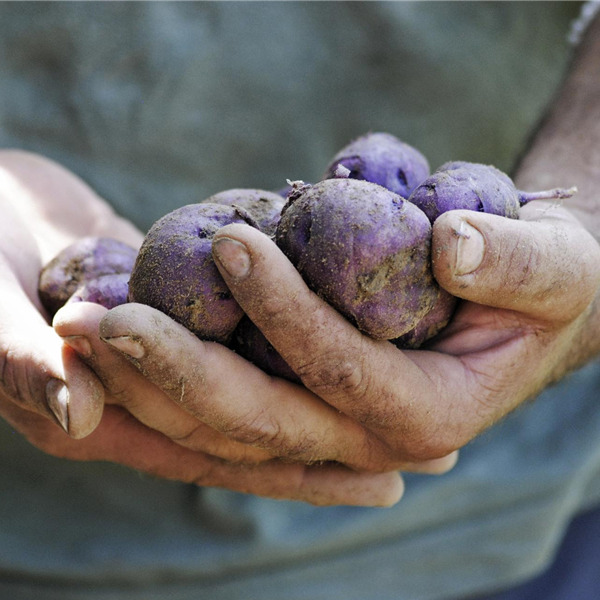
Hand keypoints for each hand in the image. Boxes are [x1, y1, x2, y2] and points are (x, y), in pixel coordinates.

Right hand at [0, 150, 401, 506]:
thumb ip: (21, 355)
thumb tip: (80, 407)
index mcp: (98, 417)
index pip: (218, 452)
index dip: (297, 469)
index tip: (381, 475)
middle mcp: (139, 408)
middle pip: (255, 439)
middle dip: (340, 452)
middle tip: (434, 452)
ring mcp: (163, 370)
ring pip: (262, 402)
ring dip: (334, 412)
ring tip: (414, 425)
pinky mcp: (179, 327)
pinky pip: (251, 352)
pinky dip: (300, 359)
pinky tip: (350, 354)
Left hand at [84, 201, 598, 487]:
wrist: (522, 299)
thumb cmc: (543, 281)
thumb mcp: (554, 266)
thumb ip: (515, 261)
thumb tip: (452, 245)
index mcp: (431, 415)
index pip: (344, 374)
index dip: (289, 314)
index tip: (234, 243)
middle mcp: (369, 439)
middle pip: (263, 420)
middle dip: (181, 370)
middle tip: (103, 318)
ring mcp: (327, 426)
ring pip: (228, 423)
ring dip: (154, 377)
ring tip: (88, 323)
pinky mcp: (302, 397)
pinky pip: (227, 395)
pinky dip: (172, 368)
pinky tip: (125, 325)